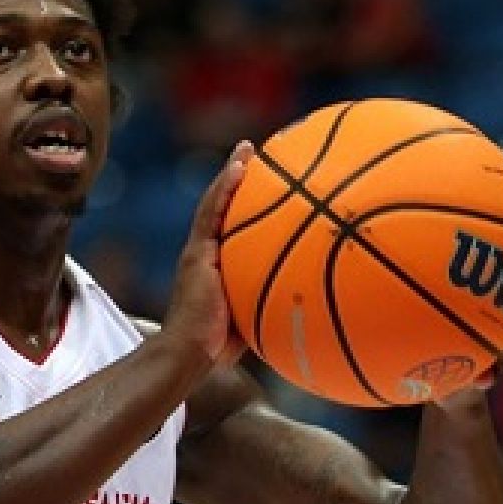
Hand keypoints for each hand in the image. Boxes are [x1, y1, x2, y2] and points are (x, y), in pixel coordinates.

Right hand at [162, 141, 250, 366]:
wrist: (190, 353)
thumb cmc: (220, 347)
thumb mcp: (253, 318)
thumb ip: (272, 304)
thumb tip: (312, 306)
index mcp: (215, 266)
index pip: (229, 227)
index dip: (242, 204)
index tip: (261, 183)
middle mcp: (204, 253)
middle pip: (220, 208)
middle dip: (235, 180)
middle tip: (253, 154)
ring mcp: (198, 252)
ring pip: (214, 204)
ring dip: (230, 175)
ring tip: (247, 150)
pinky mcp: (196, 254)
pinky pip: (211, 214)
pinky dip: (225, 189)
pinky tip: (240, 169)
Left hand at [454, 231, 502, 396]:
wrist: (442, 383)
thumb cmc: (438, 334)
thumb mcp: (438, 304)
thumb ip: (438, 276)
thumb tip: (417, 220)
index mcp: (499, 307)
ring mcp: (500, 352)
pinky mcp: (484, 377)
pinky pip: (488, 378)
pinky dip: (487, 378)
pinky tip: (484, 379)